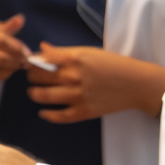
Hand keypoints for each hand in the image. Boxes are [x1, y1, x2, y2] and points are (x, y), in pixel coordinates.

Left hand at [26, 43, 164, 122]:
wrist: (137, 84)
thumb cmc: (113, 64)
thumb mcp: (88, 52)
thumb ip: (63, 52)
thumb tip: (42, 48)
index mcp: (74, 58)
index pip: (41, 60)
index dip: (31, 62)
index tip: (28, 63)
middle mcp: (73, 76)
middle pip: (39, 77)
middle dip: (31, 76)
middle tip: (32, 77)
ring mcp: (78, 95)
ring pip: (44, 96)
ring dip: (34, 94)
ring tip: (34, 92)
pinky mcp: (84, 111)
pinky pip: (60, 116)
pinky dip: (48, 115)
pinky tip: (42, 112)